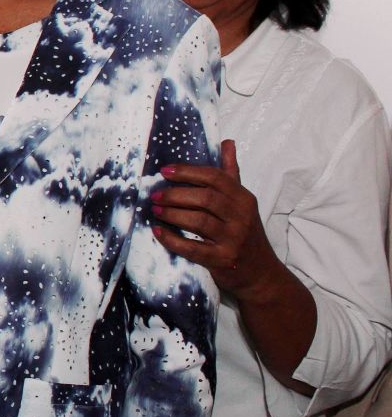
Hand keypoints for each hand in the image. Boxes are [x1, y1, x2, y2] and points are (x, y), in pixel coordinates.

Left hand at [151, 140, 283, 300]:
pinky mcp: (223, 260)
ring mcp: (234, 240)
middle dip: (176, 194)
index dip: (188, 172)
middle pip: (205, 198)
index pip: (216, 178)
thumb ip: (231, 174)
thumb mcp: (242, 202)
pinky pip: (193, 248)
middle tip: (154, 194)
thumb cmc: (245, 232)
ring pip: (199, 221)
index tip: (164, 171)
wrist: (261, 273)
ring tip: (156, 210)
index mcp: (244, 199)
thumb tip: (227, 142)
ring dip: (173, 214)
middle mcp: (242, 217)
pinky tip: (158, 232)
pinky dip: (173, 239)